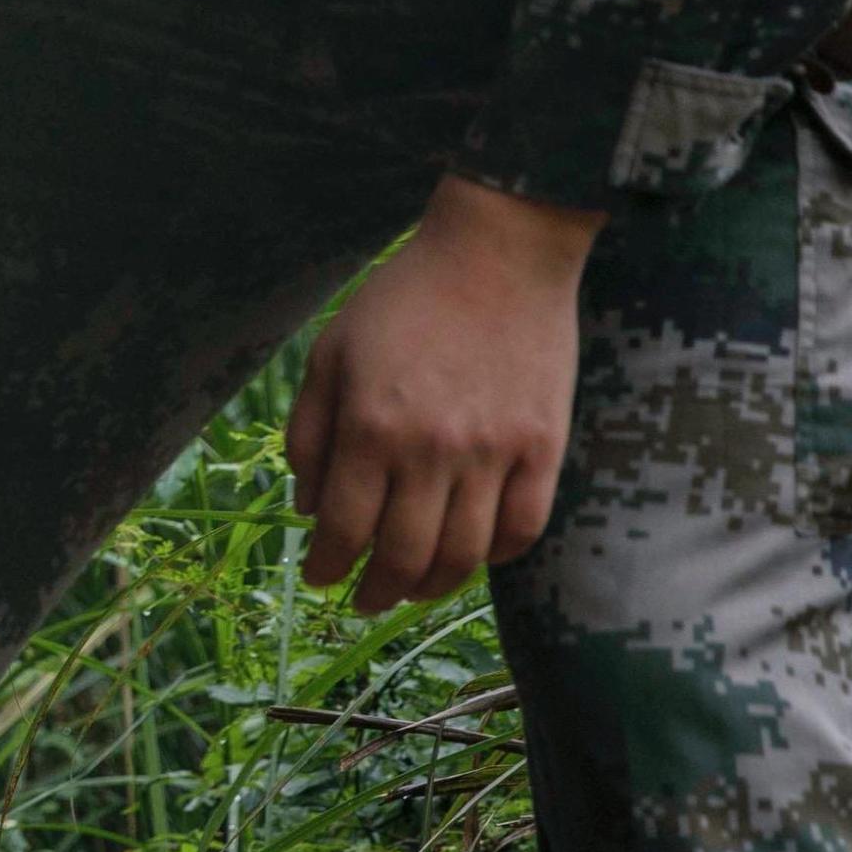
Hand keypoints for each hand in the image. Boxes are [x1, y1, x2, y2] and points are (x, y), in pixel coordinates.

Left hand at [284, 174, 600, 611]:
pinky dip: (496, 556)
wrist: (500, 251)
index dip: (327, 566)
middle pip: (403, 557)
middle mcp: (432, 450)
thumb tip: (306, 508)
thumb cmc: (404, 298)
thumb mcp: (331, 353)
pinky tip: (475, 554)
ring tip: (414, 589)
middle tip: (365, 600)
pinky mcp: (545, 447)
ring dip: (433, 586)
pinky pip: (523, 529)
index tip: (320, 578)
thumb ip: (309, 434)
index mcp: (371, 427)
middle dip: (376, 592)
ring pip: (464, 556)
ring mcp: (495, 453)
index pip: (343, 529)